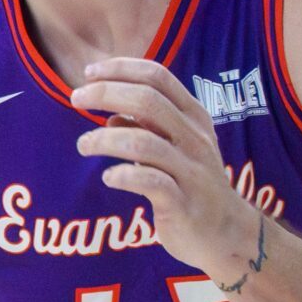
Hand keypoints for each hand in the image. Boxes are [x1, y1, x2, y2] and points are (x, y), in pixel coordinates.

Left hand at [70, 58, 262, 284]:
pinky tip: (109, 177)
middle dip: (106, 94)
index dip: (121, 69)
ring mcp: (190, 170)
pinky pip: (150, 183)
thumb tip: (111, 116)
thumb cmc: (192, 183)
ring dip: (104, 139)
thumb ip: (146, 128)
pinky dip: (123, 176)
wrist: (227, 232)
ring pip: (143, 142)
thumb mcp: (175, 147)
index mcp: (193, 117)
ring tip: (84, 145)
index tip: (88, 74)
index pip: (158, 77)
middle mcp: (194, 138)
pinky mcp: (182, 203)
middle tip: (75, 99)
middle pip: (147, 101)